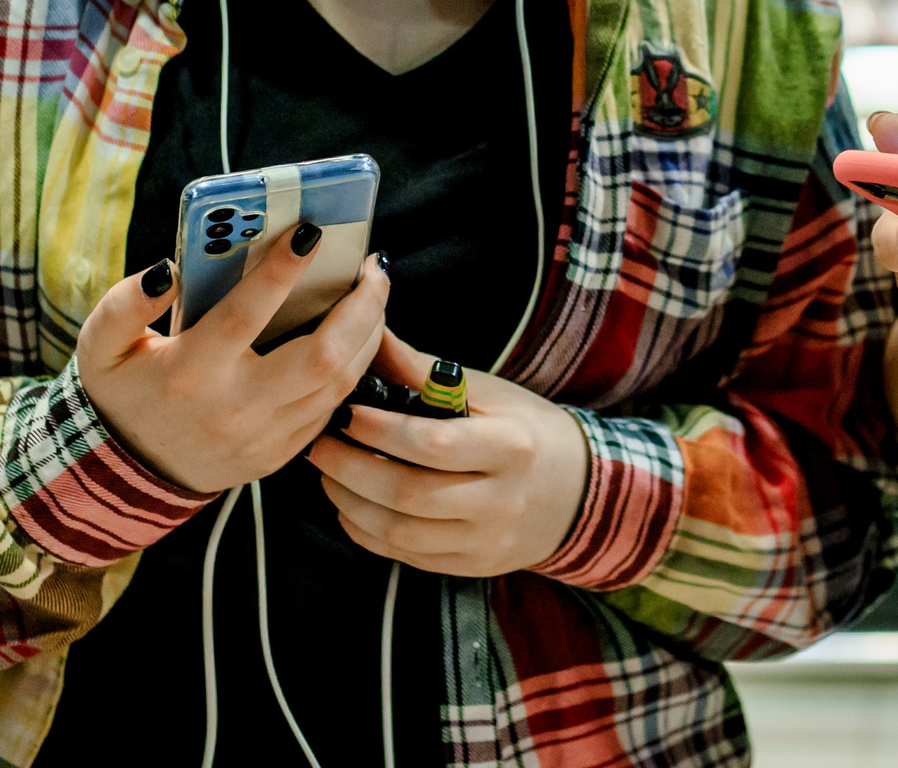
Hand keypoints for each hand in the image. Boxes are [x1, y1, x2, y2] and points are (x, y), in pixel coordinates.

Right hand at [76, 228, 390, 493]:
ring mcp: (264, 437)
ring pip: (340, 382)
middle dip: (361, 306)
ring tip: (373, 292)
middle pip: (322, 357)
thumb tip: (169, 270)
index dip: (281, 271)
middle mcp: (235, 407)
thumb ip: (125, 304)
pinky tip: (358, 334)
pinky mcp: (281, 454)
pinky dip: (354, 366)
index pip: (246, 314)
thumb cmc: (123, 393)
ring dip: (368, 332)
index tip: (311, 232)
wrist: (130, 471)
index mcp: (191, 373)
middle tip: (373, 266)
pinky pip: (333, 407)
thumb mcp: (102, 346)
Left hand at [306, 331, 589, 576]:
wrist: (577, 491)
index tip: (347, 413)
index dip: (382, 432)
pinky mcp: (472, 566)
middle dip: (353, 470)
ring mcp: (487, 541)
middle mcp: (502, 499)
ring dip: (351, 505)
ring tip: (327, 475)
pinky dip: (368, 534)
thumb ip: (425, 369)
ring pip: (402, 533)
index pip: (436, 444)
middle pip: (411, 494)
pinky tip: (349, 508)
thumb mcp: (490, 392)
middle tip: (320, 445)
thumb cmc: (526, 430)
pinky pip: (407, 558)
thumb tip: (369, 331)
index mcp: (511, 445)